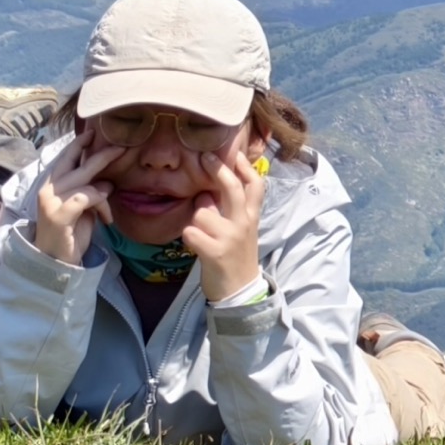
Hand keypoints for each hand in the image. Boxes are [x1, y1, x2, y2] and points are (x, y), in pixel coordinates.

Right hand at [29, 137, 123, 266]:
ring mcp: (51, 200)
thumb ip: (89, 190)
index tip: (93, 132)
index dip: (78, 144)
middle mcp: (48, 188)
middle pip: (77, 163)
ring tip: (107, 209)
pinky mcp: (59, 214)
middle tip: (122, 147)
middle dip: (101, 154)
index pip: (65, 158)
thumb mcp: (82, 207)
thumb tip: (107, 180)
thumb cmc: (70, 232)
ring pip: (86, 181)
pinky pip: (86, 197)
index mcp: (52, 184)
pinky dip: (101, 205)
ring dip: (103, 192)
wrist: (54, 259)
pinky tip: (106, 218)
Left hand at [181, 133, 267, 304]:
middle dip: (218, 170)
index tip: (235, 153)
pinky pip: (190, 232)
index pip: (255, 186)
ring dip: (195, 219)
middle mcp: (243, 224)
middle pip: (233, 188)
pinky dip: (188, 237)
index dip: (246, 168)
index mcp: (251, 217)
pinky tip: (194, 245)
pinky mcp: (214, 252)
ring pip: (202, 212)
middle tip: (204, 157)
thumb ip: (231, 211)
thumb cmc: (236, 258)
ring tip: (200, 232)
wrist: (240, 291)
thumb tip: (208, 192)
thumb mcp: (242, 231)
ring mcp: (230, 237)